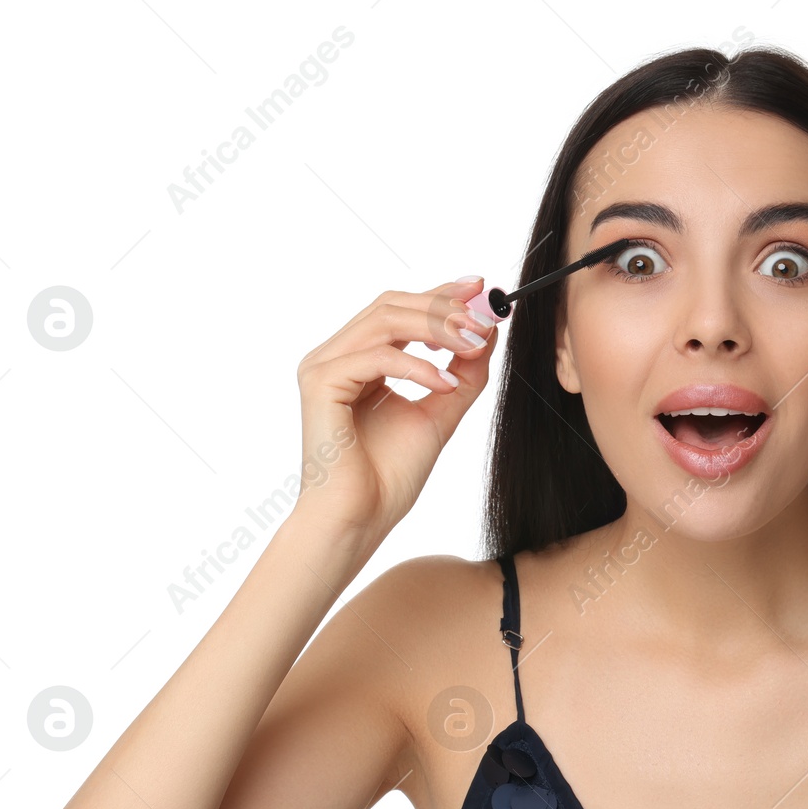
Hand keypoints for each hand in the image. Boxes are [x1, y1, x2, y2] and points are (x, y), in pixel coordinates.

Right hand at [290, 277, 497, 543]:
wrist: (359, 519)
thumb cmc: (388, 477)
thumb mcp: (438, 413)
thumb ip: (461, 375)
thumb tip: (486, 334)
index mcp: (359, 360)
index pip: (400, 310)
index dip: (440, 293)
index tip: (482, 289)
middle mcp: (337, 356)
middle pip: (391, 304)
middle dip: (444, 307)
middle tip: (484, 320)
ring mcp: (324, 366)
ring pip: (384, 320)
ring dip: (436, 328)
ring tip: (473, 344)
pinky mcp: (321, 383)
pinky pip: (375, 356)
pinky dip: (416, 366)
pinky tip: (443, 384)